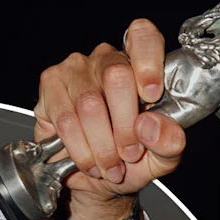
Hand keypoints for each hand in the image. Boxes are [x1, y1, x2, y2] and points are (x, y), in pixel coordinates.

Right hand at [34, 18, 186, 219]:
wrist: (95, 182)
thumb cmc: (130, 160)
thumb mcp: (161, 158)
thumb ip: (169, 142)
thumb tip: (150, 125)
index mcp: (139, 66)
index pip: (143, 37)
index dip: (148, 62)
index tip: (151, 95)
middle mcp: (106, 60)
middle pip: (116, 75)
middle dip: (125, 126)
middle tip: (129, 154)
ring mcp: (75, 70)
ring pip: (89, 104)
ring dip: (102, 146)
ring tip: (110, 167)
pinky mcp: (50, 87)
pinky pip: (65, 119)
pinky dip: (80, 149)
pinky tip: (89, 162)